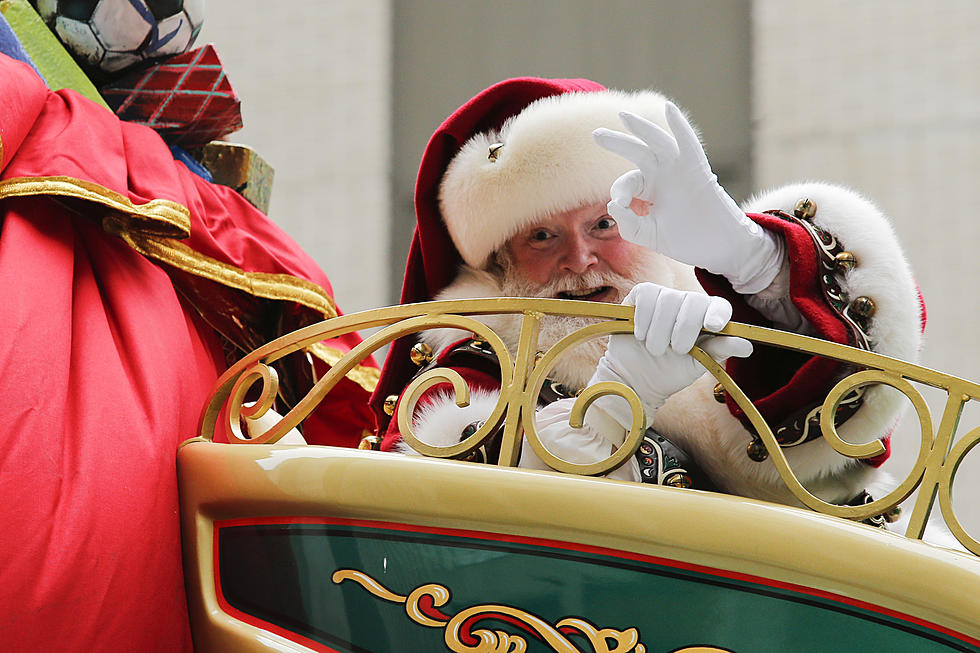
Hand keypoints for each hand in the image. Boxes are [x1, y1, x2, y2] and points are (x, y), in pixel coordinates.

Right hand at [588, 283, 751, 428]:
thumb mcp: (697, 364)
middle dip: (686, 328)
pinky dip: (644, 318)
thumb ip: (719, 351)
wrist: (635, 379)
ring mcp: (664, 298)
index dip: (718, 312)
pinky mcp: (640, 296)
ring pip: (668, 300)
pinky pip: (646, 295)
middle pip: (694, 300)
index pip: (719, 305)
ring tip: (656, 349)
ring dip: (660, 330)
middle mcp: (687, 304)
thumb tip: (748, 346)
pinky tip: (641, 335)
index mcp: (707, 318)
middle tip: (677, 350)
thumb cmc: (669, 371)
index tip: (714, 326)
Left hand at [593, 103, 782, 293]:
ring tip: (623, 116)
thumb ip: (628, 225)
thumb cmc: (686, 241)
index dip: (619, 191)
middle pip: (637, 152)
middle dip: (617, 142)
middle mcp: (663, 175)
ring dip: (642, 128)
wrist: (718, 248)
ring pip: (658, 143)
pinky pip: (688, 143)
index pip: (627, 182)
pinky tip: (668, 108)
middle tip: (595, 134)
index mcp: (650, 190)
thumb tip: (613, 204)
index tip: (620, 205)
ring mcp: (680, 170)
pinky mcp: (697, 170)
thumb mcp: (649, 236)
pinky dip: (680, 126)